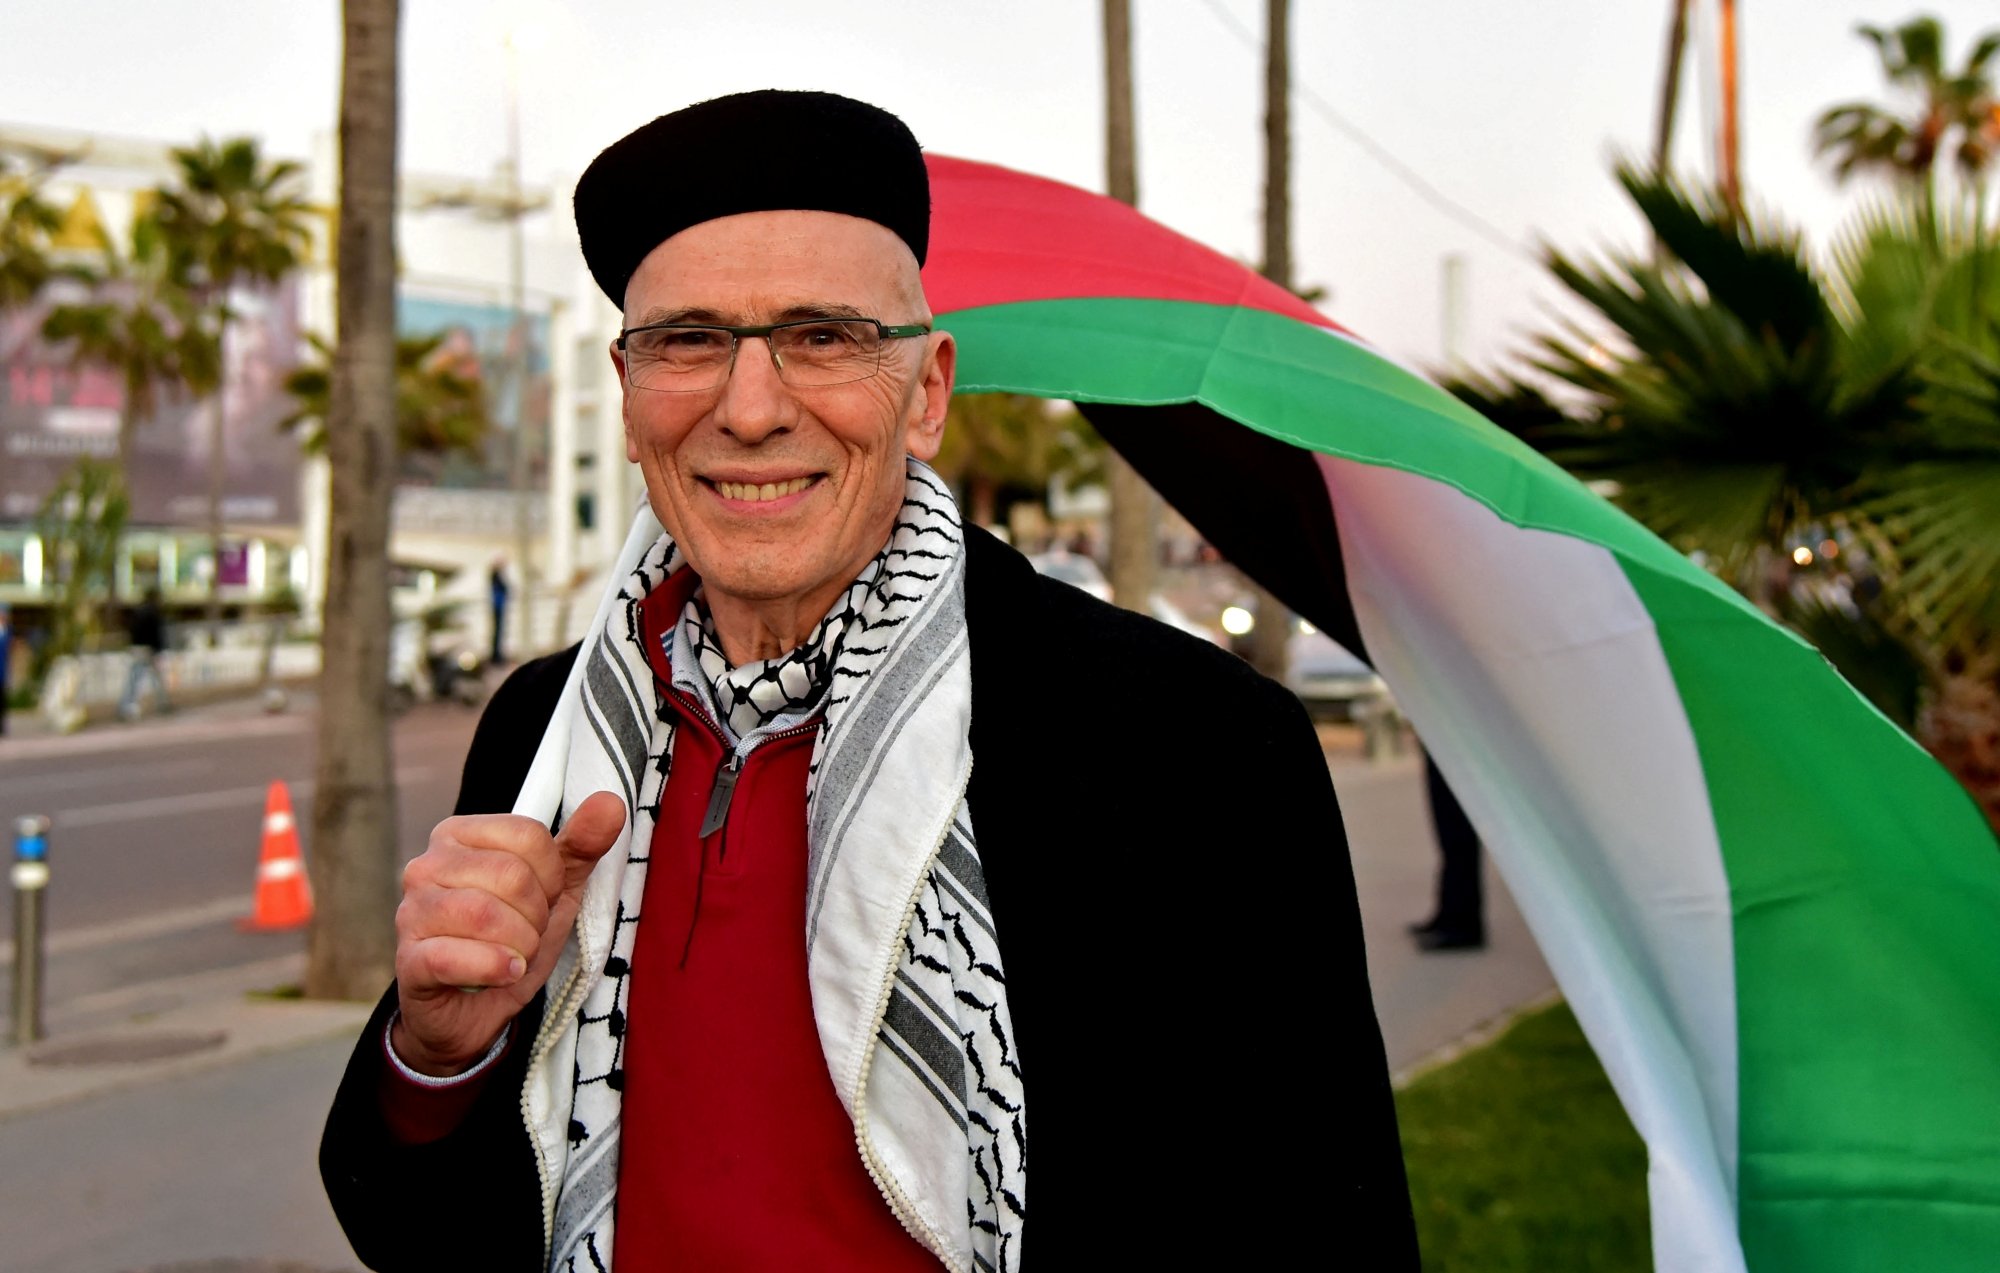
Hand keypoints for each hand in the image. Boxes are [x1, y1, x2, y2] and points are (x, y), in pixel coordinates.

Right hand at [391, 790, 626, 1075]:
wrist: (472, 1012)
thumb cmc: (510, 940)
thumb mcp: (555, 892)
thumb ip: (581, 846)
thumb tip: (610, 803)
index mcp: (459, 835)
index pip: (530, 836)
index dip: (552, 878)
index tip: (541, 901)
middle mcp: (426, 866)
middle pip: (512, 875)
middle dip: (536, 916)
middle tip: (525, 934)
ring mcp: (411, 912)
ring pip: (486, 915)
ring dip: (520, 945)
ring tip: (514, 956)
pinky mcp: (408, 960)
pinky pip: (455, 957)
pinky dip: (495, 969)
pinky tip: (504, 973)